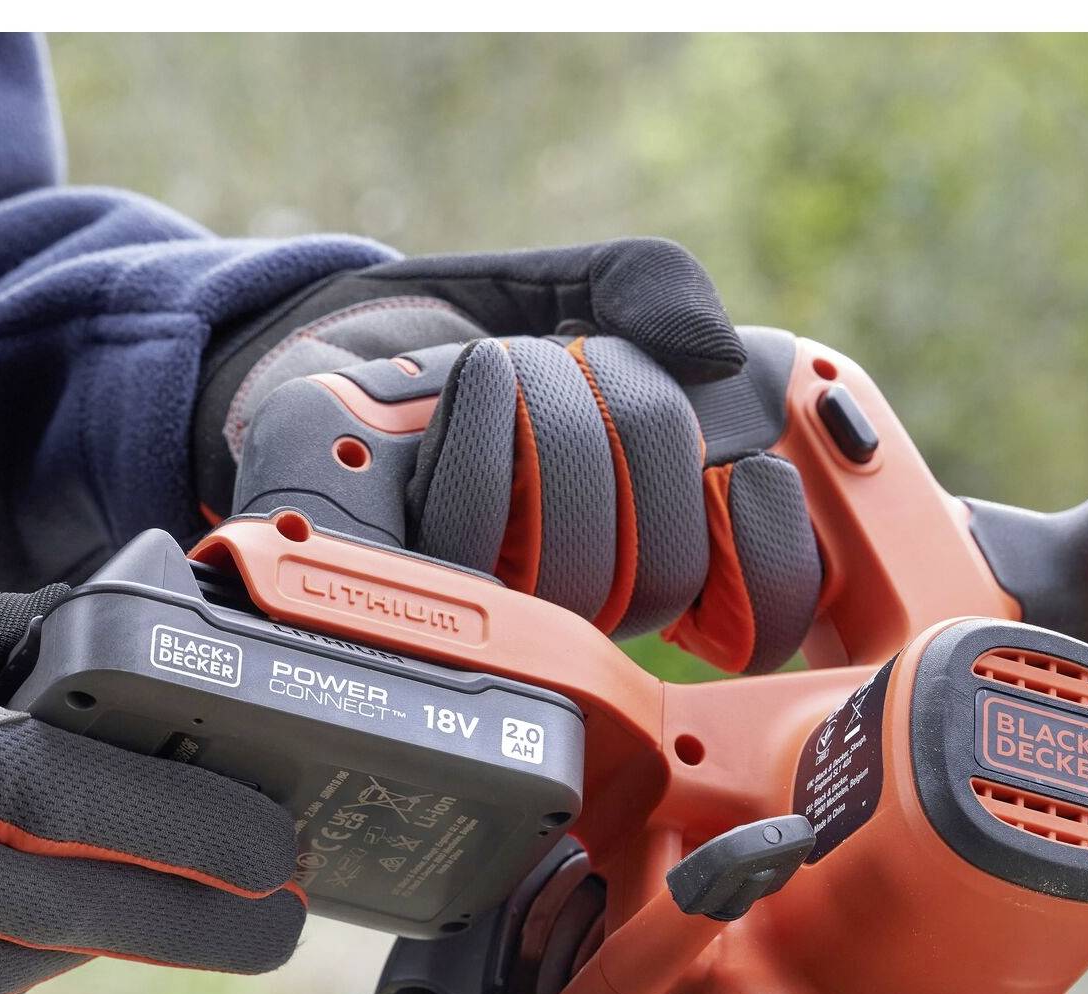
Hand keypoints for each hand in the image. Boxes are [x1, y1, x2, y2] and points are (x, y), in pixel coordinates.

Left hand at [194, 239, 822, 672]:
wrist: (314, 347)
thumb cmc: (456, 334)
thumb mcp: (570, 286)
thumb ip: (650, 290)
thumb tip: (721, 352)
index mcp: (652, 545)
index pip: (759, 612)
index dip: (773, 562)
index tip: (750, 471)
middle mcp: (583, 603)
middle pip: (667, 574)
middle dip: (637, 420)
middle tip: (579, 358)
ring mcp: (498, 609)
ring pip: (577, 573)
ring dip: (553, 419)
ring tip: (510, 368)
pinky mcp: (405, 589)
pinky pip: (475, 546)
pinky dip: (482, 431)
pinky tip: (466, 388)